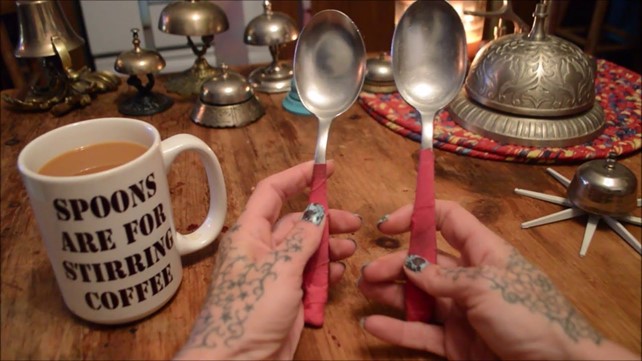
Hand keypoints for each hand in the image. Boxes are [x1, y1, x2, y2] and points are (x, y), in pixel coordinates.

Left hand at [175, 161, 359, 359]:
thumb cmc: (247, 312)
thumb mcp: (277, 270)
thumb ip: (301, 239)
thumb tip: (318, 213)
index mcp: (249, 234)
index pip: (272, 192)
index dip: (298, 176)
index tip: (326, 167)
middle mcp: (261, 250)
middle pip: (297, 222)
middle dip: (325, 220)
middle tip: (353, 223)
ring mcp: (275, 274)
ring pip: (307, 250)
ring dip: (329, 247)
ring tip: (350, 251)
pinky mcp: (287, 297)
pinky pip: (309, 276)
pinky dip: (325, 272)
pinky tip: (339, 274)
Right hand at [358, 200, 636, 359]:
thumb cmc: (531, 316)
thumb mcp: (486, 287)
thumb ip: (444, 277)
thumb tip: (410, 265)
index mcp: (483, 252)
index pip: (446, 220)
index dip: (416, 216)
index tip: (386, 226)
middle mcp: (467, 277)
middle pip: (423, 261)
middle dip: (394, 263)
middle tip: (368, 273)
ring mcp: (459, 311)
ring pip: (417, 296)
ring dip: (389, 292)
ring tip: (363, 290)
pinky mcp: (454, 342)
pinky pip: (420, 332)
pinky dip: (396, 329)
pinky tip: (373, 325)